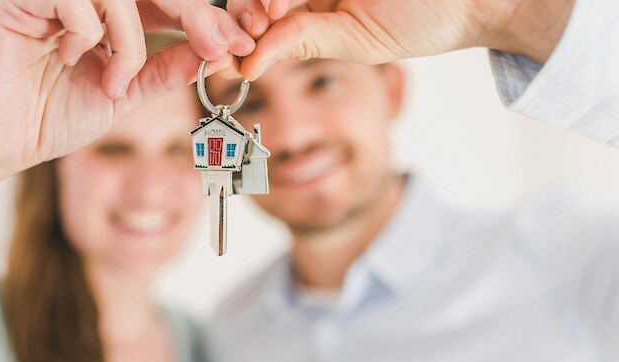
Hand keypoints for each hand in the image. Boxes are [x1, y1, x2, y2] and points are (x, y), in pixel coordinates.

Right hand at [0, 0, 253, 176]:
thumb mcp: (125, 93)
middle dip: (195, 13)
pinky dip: (89, 33)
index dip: (207, 16)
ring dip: (129, 40)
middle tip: (221, 45)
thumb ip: (165, 69)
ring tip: (112, 82)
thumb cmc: (52, 117)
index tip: (243, 43)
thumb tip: (219, 52)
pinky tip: (68, 58)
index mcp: (105, 8)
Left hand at [226, 0, 573, 79]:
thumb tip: (247, 66)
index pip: (265, 13)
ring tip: (271, 11)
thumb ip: (303, 41)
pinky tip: (279, 6)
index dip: (242, 28)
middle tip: (254, 23)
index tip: (230, 51)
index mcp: (314, 6)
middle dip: (247, 8)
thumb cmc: (420, 21)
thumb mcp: (354, 40)